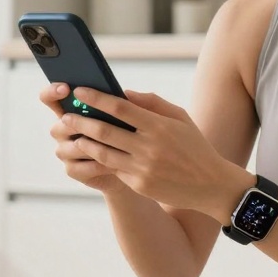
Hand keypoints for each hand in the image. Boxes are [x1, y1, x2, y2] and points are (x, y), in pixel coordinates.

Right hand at [40, 83, 127, 194]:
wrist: (131, 166)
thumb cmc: (127, 134)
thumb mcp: (129, 115)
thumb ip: (129, 103)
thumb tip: (127, 94)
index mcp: (72, 110)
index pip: (50, 97)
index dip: (53, 91)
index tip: (67, 88)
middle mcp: (64, 130)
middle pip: (60, 125)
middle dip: (78, 124)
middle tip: (95, 122)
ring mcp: (66, 151)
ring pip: (71, 148)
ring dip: (91, 146)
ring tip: (114, 145)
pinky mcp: (73, 170)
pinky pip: (79, 168)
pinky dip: (97, 164)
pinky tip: (114, 164)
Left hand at [55, 86, 252, 219]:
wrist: (211, 185)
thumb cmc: (194, 146)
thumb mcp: (180, 118)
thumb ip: (152, 103)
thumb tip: (123, 92)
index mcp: (158, 125)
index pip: (120, 107)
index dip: (96, 98)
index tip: (79, 92)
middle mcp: (149, 147)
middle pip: (105, 131)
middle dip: (81, 121)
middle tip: (65, 116)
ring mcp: (143, 168)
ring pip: (103, 153)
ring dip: (84, 143)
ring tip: (74, 136)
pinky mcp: (140, 185)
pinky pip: (114, 169)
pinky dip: (100, 160)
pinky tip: (91, 154)